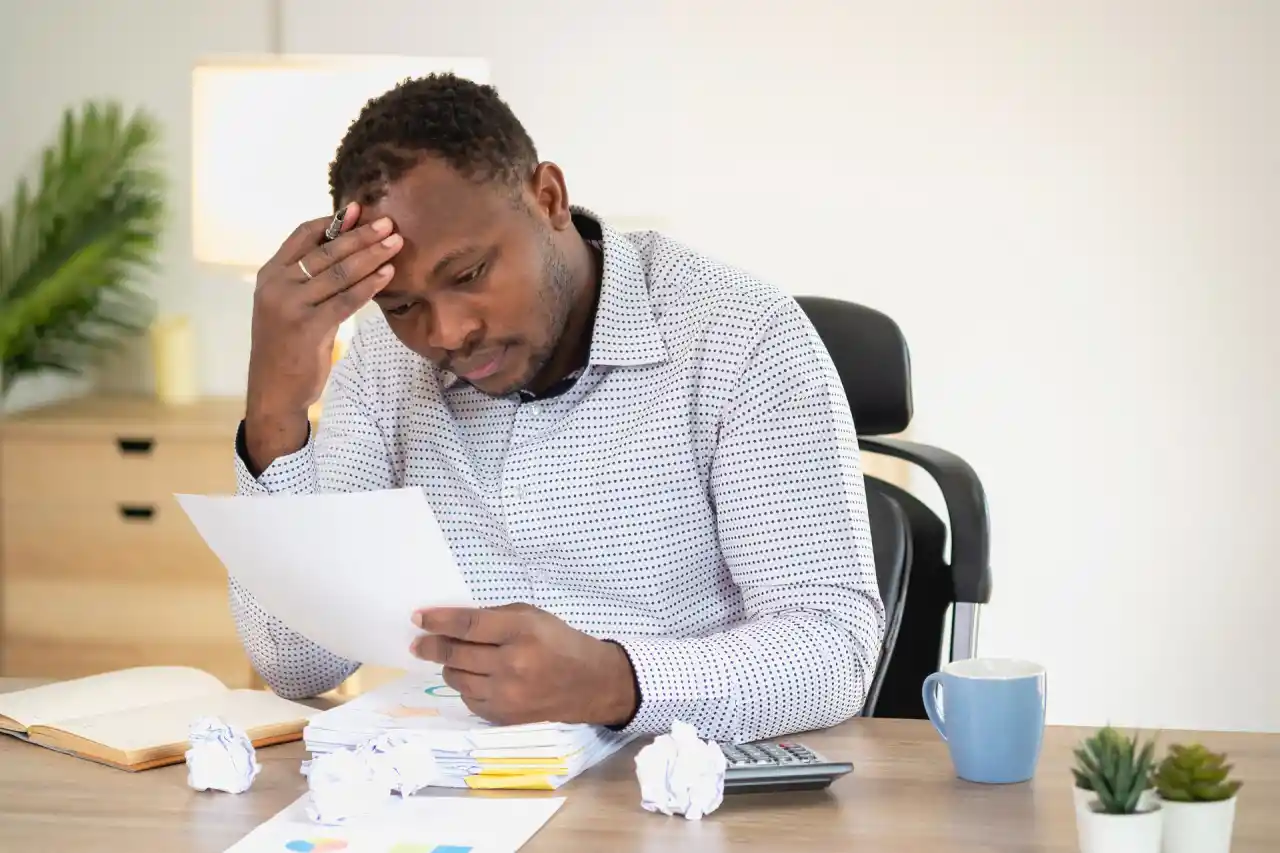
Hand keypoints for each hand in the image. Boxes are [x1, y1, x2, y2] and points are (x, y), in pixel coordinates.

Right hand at [243, 202, 401, 470]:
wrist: (273, 390)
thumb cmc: (288, 346)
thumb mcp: (289, 305)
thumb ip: (309, 279)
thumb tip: (345, 247)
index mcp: (270, 274)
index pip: (302, 235)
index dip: (333, 222)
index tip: (359, 209)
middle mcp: (276, 285)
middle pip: (326, 251)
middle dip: (361, 235)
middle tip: (389, 223)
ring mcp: (289, 305)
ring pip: (338, 273)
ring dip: (371, 255)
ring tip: (395, 243)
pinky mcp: (307, 327)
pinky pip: (345, 300)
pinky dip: (369, 286)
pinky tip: (387, 275)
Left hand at [410, 603, 638, 727]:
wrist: (589, 684)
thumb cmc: (559, 643)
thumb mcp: (532, 617)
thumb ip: (494, 618)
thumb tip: (452, 623)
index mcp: (521, 633)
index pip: (469, 625)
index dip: (439, 621)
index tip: (417, 617)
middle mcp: (512, 665)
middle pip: (456, 654)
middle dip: (432, 646)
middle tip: (419, 642)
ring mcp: (507, 695)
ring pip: (457, 679)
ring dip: (449, 666)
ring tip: (453, 658)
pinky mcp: (503, 716)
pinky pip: (468, 699)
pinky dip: (466, 686)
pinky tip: (476, 677)